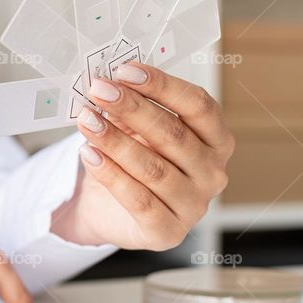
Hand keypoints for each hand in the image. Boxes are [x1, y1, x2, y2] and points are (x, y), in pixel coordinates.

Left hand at [52, 62, 234, 250]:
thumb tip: (108, 81)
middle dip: (132, 108)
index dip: (162, 85)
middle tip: (99, 90)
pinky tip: (89, 154)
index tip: (125, 70)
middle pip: (173, 134)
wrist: (110, 208)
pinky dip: (110, 174)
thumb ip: (130, 104)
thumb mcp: (135, 126)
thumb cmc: (133, 158)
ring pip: (152, 168)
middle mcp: (213, 173)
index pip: (198, 105)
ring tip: (86, 120)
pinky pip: (138, 200)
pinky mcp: (168, 232)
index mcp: (216, 140)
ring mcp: (194, 206)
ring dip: (114, 140)